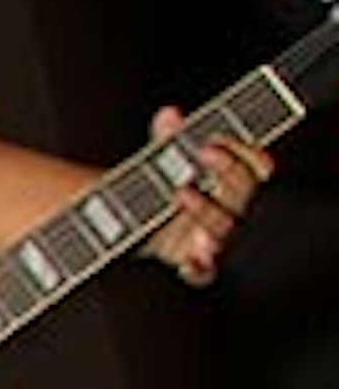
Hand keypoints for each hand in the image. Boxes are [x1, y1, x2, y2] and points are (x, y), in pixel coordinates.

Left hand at [149, 107, 264, 287]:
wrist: (133, 224)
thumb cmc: (161, 186)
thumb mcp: (163, 160)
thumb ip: (167, 139)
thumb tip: (169, 116)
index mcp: (229, 181)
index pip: (254, 166)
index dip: (246, 152)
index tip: (220, 138)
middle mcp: (227, 209)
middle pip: (242, 193)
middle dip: (227, 172)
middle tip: (202, 153)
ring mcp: (211, 236)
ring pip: (224, 228)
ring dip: (207, 212)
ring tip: (182, 195)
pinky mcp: (192, 261)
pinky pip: (204, 272)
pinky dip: (199, 268)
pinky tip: (189, 261)